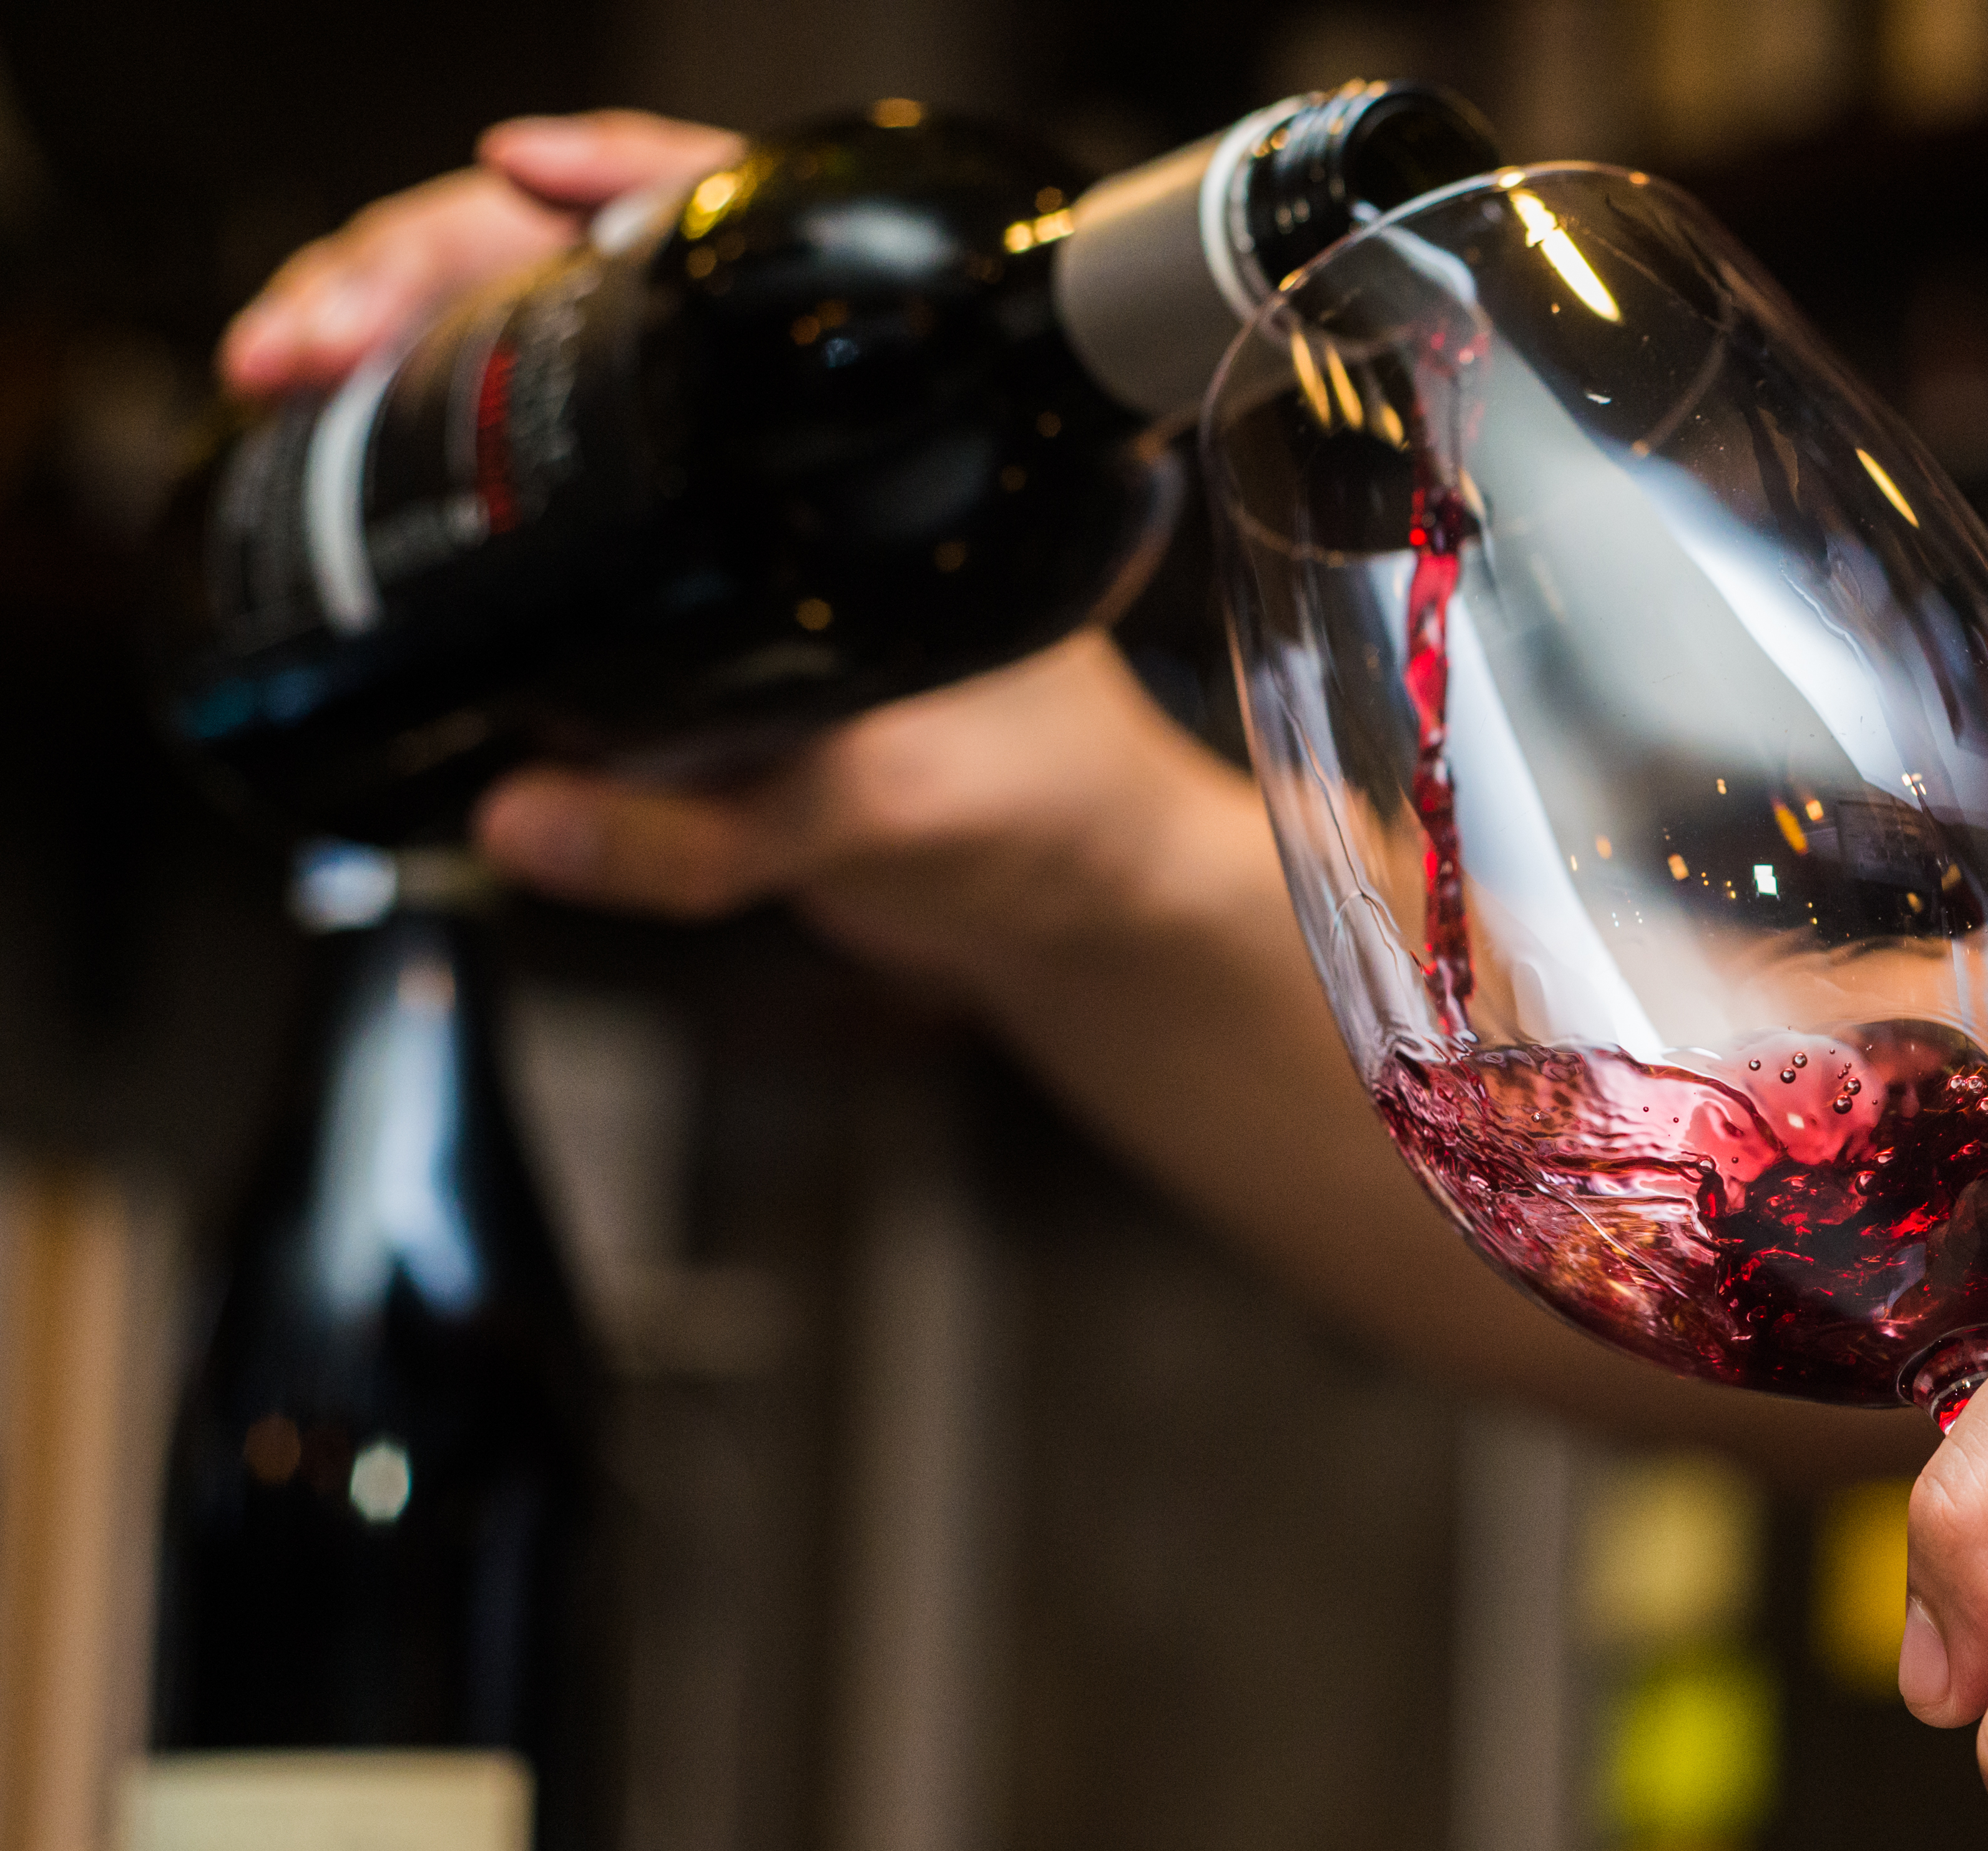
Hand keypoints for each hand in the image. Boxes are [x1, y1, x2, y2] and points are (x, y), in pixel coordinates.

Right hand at [214, 109, 1264, 972]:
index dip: (613, 178)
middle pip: (583, 273)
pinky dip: (412, 428)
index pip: (731, 231)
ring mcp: (719, 501)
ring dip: (391, 333)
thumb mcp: (873, 819)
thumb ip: (705, 835)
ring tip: (290, 368)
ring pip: (530, 351)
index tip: (510, 182)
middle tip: (320, 337)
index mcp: (886, 441)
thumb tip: (524, 816)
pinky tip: (327, 420)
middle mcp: (791, 447)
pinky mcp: (666, 578)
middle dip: (424, 270)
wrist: (1059, 897)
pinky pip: (525, 470)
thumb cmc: (1028, 814)